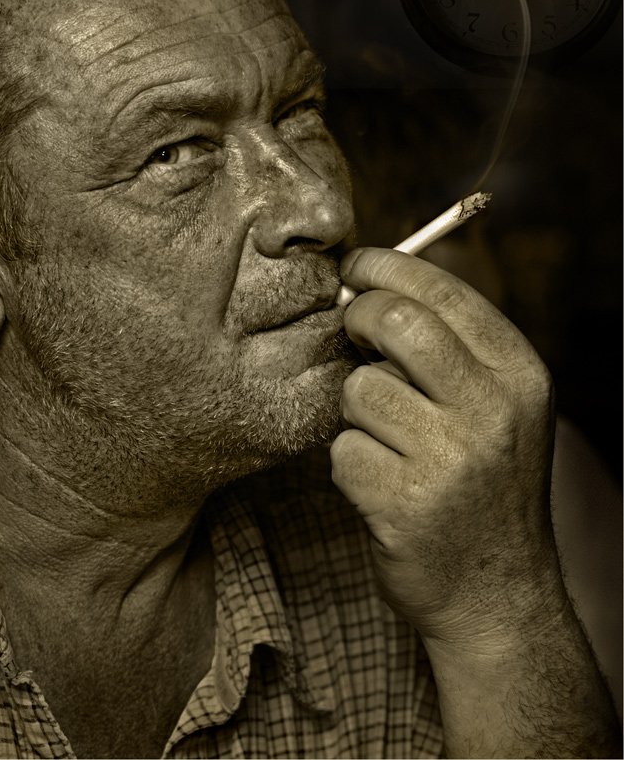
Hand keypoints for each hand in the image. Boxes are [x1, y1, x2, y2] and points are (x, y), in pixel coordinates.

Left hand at [331, 247, 561, 649]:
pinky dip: (351, 465)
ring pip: (359, 390)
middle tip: (353, 334)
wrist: (497, 597)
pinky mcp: (406, 503)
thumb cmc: (484, 488)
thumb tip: (373, 287)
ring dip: (357, 413)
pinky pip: (344, 451)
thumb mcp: (497, 409)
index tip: (356, 267)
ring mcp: (451, 460)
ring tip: (387, 442)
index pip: (443, 291)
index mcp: (519, 376)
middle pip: (396, 322)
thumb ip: (449, 349)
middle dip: (359, 319)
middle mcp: (493, 411)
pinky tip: (383, 488)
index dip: (387, 267)